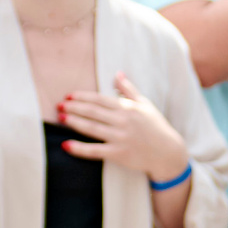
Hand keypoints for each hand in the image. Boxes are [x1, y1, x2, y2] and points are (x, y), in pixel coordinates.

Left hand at [59, 74, 189, 182]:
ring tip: (61, 118)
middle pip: (93, 112)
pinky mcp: (119, 154)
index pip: (100, 99)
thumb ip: (128, 90)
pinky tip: (66, 145)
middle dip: (74, 107)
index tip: (69, 95)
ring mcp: (121, 138)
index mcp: (128, 108)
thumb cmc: (155, 127)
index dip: (83, 97)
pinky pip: (95, 151)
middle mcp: (123, 121)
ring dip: (74, 122)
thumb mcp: (145, 105)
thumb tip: (117, 73)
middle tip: (59, 105)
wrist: (168, 153)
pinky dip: (79, 148)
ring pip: (92, 128)